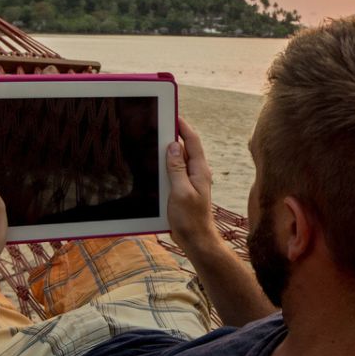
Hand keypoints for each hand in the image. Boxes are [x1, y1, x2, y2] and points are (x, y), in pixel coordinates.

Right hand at [166, 117, 215, 250]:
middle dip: (174, 135)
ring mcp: (191, 182)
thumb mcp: (180, 191)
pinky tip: (156, 166)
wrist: (196, 241)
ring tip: (154, 141)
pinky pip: (175, 172)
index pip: (192, 141)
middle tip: (159, 125)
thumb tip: (173, 145)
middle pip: (186, 148)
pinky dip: (166, 165)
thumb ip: (177, 168)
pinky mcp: (184, 190)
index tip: (173, 115)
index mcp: (200, 171)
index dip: (183, 127)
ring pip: (179, 160)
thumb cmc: (190, 219)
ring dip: (168, 151)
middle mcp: (197, 173)